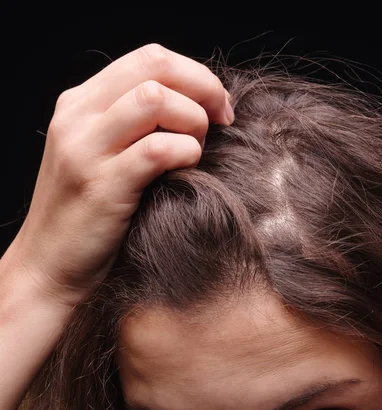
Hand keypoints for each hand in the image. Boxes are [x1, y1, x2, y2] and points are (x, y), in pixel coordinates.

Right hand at [9, 44, 233, 306]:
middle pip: (155, 67)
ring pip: (155, 100)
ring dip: (193, 121)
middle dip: (203, 88)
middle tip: (222, 119)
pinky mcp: (102, 186)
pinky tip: (188, 167)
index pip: (148, 58)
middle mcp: (77, 117)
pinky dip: (185, 152)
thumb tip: (196, 104)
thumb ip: (133, 123)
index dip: (195, 75)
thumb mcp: (100, 153)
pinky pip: (157, 149)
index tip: (217, 105)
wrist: (48, 267)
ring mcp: (85, 149)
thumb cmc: (88, 212)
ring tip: (197, 149)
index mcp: (80, 103)